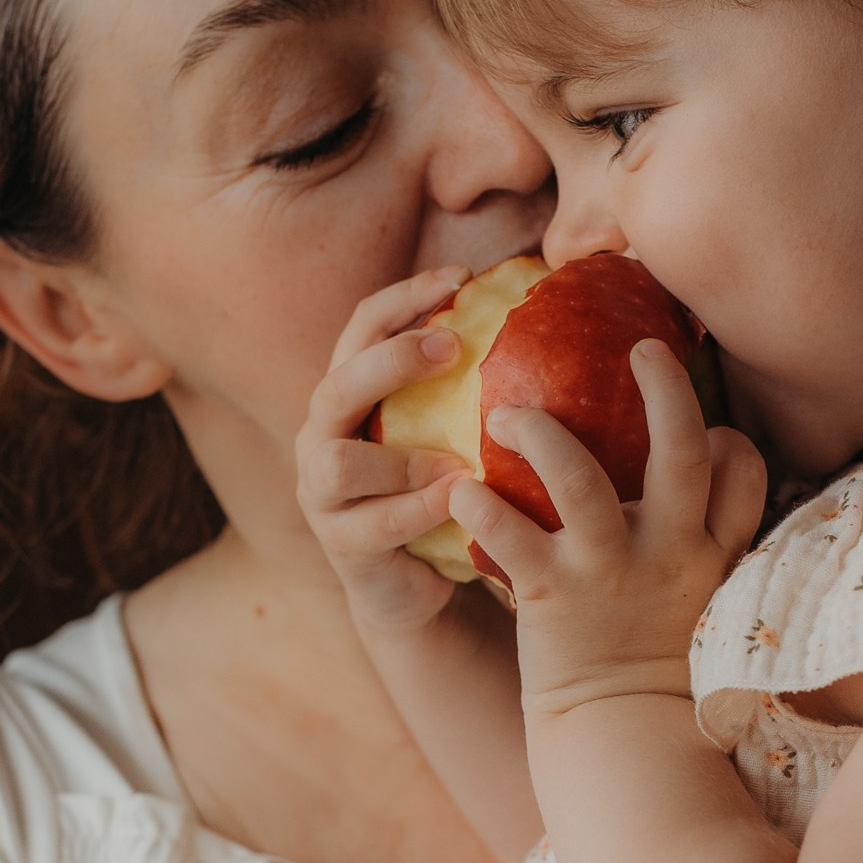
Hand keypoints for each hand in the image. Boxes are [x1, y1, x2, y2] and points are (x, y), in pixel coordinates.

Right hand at [296, 266, 474, 635]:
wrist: (414, 585)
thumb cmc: (442, 492)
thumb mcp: (450, 432)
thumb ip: (468, 385)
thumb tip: (541, 311)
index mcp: (348, 394)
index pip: (362, 327)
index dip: (405, 297)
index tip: (463, 277)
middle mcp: (321, 436)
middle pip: (337, 384)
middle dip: (392, 361)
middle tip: (453, 348)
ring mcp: (321, 493)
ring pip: (338, 462)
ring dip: (403, 458)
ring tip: (457, 460)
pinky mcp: (341, 545)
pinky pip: (374, 524)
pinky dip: (419, 510)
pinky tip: (460, 500)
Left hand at [447, 339, 765, 712]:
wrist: (617, 734)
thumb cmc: (649, 658)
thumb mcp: (696, 596)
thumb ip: (698, 537)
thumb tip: (700, 467)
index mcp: (707, 550)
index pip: (742, 474)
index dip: (729, 440)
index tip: (706, 426)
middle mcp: (666, 552)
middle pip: (682, 454)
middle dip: (665, 392)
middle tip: (643, 345)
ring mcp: (608, 572)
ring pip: (582, 483)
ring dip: (543, 437)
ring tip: (509, 412)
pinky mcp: (552, 598)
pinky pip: (513, 541)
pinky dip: (482, 511)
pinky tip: (458, 491)